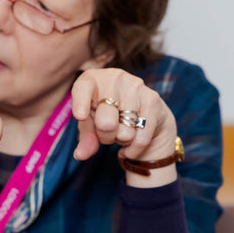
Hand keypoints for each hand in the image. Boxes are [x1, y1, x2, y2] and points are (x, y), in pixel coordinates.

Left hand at [70, 69, 178, 185]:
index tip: (80, 117)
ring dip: (121, 140)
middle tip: (108, 131)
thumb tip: (80, 155)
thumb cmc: (106, 114)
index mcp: (92, 79)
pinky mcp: (152, 98)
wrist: (141, 112)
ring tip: (122, 129)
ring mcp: (135, 86)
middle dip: (105, 136)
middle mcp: (114, 77)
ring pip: (124, 132)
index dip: (80, 103)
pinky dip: (133, 148)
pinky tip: (132, 140)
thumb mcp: (91, 124)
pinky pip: (140, 138)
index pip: (83, 89)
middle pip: (105, 123)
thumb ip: (86, 138)